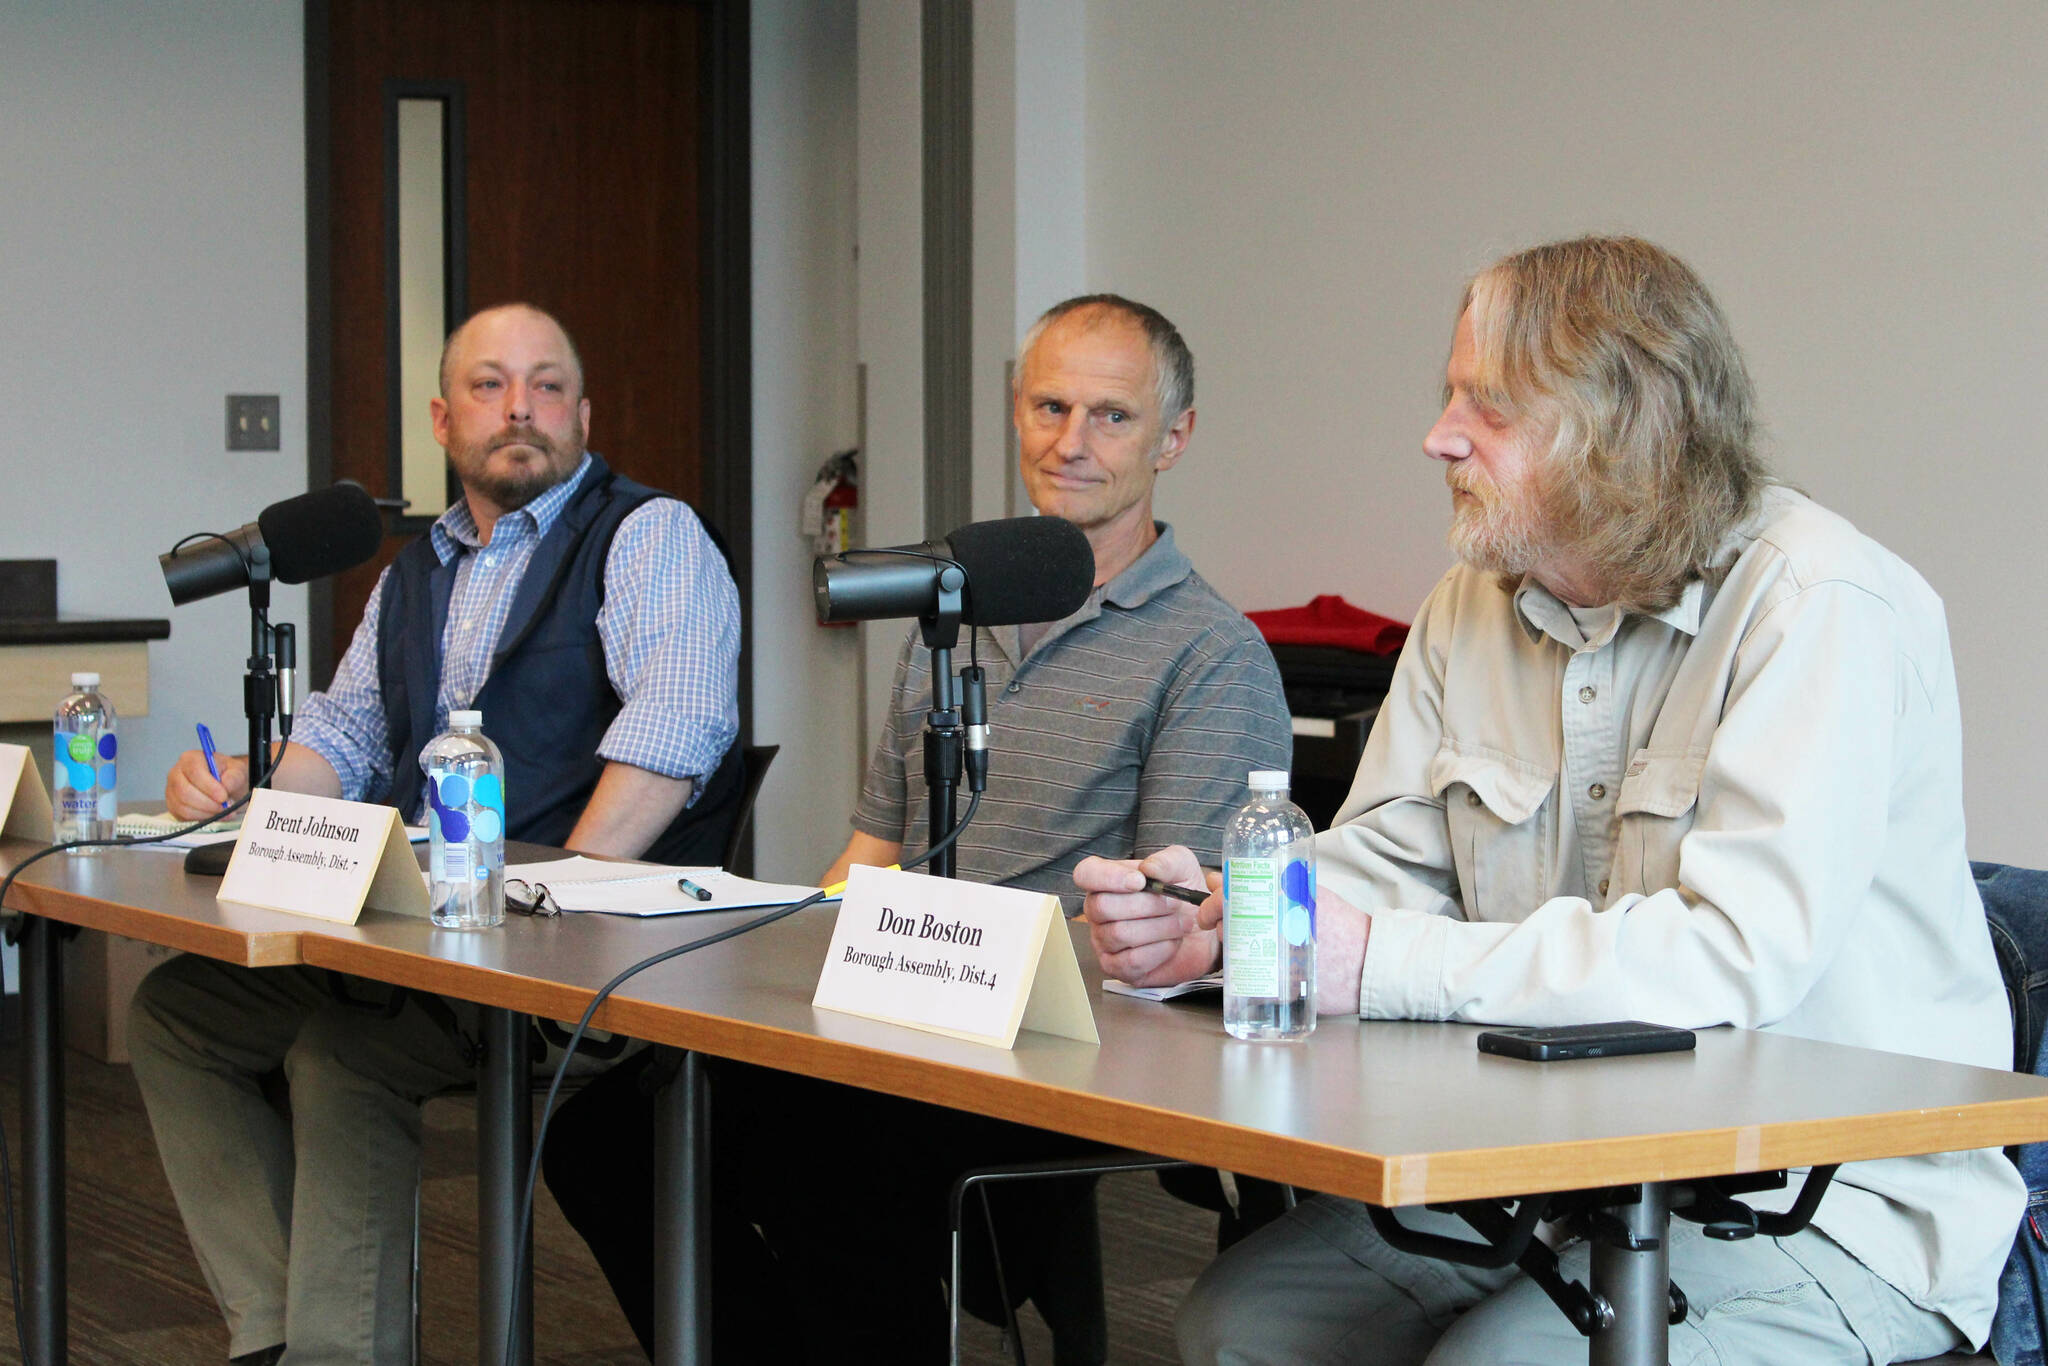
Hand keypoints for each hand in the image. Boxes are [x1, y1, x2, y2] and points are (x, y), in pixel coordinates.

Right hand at [166, 749, 247, 820]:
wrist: (225, 786)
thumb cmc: (228, 775)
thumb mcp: (237, 771)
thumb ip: (233, 776)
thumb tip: (225, 785)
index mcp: (191, 759)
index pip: (194, 771)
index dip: (209, 786)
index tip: (223, 796)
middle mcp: (176, 773)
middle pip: (185, 791)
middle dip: (208, 803)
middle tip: (225, 806)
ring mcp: (172, 790)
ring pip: (183, 807)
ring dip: (206, 812)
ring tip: (223, 810)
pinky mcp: (173, 806)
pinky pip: (183, 816)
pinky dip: (202, 818)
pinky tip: (214, 814)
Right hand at [1075, 845, 1222, 986]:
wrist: (1200, 930)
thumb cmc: (1181, 895)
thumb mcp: (1182, 867)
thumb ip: (1167, 861)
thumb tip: (1148, 869)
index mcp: (1106, 879)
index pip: (1085, 874)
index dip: (1108, 878)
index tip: (1140, 882)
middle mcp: (1097, 909)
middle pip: (1102, 906)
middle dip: (1147, 905)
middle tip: (1175, 904)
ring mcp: (1103, 940)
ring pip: (1120, 934)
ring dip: (1160, 928)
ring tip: (1180, 923)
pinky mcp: (1116, 967)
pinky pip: (1131, 961)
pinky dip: (1160, 950)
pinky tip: (1172, 943)